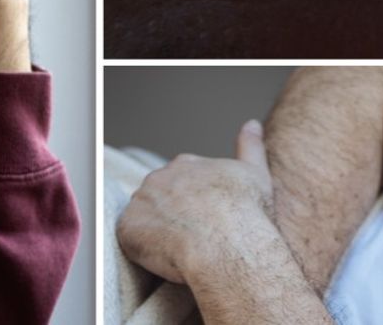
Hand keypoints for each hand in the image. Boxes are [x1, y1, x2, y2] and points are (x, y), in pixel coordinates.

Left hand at [116, 121, 275, 284]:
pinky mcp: (128, 227)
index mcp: (185, 164)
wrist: (228, 245)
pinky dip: (143, 248)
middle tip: (193, 237)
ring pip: (144, 218)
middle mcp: (159, 176)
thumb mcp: (255, 173)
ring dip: (156, 231)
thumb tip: (251, 124)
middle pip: (159, 197)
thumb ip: (250, 147)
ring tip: (182, 249)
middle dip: (172, 214)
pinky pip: (131, 238)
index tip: (205, 219)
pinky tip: (166, 257)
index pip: (181, 181)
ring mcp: (141, 200)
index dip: (192, 203)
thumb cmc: (246, 213)